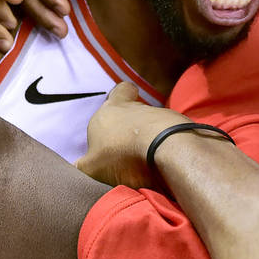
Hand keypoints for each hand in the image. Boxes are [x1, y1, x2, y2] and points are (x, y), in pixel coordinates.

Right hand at [75, 83, 191, 189]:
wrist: (168, 150)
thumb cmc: (122, 153)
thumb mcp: (91, 167)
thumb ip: (83, 166)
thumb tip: (77, 168)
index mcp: (111, 109)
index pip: (120, 91)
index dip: (120, 97)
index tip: (119, 109)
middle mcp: (137, 108)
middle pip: (136, 111)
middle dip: (132, 127)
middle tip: (126, 147)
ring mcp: (162, 117)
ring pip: (154, 125)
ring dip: (150, 140)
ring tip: (144, 163)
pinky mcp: (181, 130)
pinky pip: (171, 138)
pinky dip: (166, 149)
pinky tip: (162, 166)